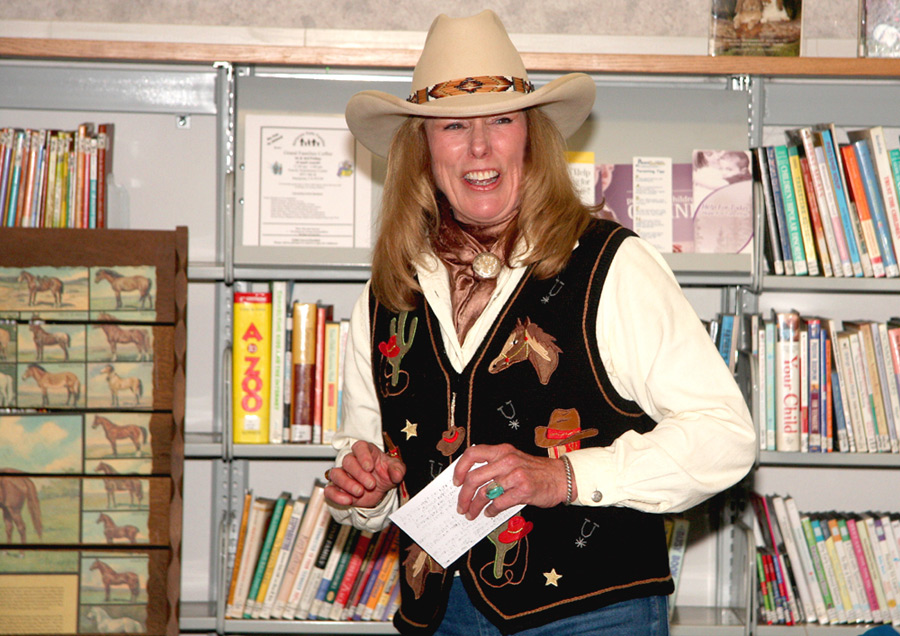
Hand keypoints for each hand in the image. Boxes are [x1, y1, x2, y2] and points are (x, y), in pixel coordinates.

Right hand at [324, 440, 405, 508]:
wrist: (380, 490)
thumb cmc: (384, 474)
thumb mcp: (396, 470)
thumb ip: (398, 470)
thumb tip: (396, 474)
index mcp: (366, 451)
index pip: (360, 447)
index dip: (363, 456)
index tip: (370, 467)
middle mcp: (352, 461)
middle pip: (348, 461)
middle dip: (359, 474)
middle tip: (371, 484)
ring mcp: (343, 474)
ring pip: (336, 474)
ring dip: (347, 484)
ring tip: (360, 492)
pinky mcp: (338, 488)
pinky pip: (329, 490)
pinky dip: (336, 496)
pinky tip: (348, 500)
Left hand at [452, 443, 571, 519]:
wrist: (561, 477)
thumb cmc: (535, 471)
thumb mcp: (514, 460)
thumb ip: (494, 466)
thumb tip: (470, 482)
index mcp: (502, 451)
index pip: (472, 454)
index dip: (460, 468)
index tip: (456, 482)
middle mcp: (507, 460)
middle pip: (474, 478)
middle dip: (463, 495)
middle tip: (461, 506)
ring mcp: (515, 475)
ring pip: (485, 493)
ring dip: (475, 507)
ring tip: (472, 514)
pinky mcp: (523, 490)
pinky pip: (499, 503)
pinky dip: (491, 511)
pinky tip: (490, 513)